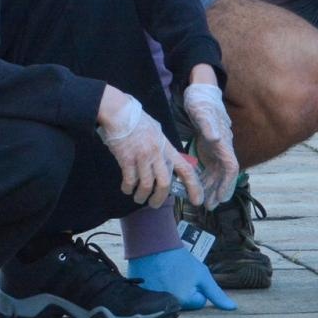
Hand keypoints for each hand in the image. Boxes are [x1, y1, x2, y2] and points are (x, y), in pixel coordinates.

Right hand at [97, 90, 202, 208]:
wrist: (120, 113)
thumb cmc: (138, 121)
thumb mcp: (158, 132)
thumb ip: (164, 149)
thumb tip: (169, 164)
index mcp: (167, 147)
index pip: (185, 170)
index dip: (194, 187)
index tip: (197, 201)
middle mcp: (157, 153)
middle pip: (164, 183)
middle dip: (160, 199)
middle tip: (154, 204)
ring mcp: (142, 157)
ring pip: (147, 185)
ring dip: (142, 196)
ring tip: (138, 198)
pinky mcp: (127, 159)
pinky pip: (130, 180)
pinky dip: (128, 188)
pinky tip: (126, 189)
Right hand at [129, 248, 236, 310]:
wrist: (154, 243)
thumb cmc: (181, 258)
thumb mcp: (202, 274)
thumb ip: (216, 294)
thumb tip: (233, 308)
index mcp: (183, 301)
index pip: (198, 302)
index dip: (197, 288)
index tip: (189, 275)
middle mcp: (166, 304)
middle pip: (184, 301)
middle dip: (184, 289)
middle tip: (179, 273)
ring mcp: (151, 299)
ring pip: (169, 297)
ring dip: (170, 288)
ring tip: (167, 272)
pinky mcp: (140, 293)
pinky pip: (153, 294)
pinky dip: (156, 285)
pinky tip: (156, 274)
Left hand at [182, 83, 237, 208]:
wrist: (200, 92)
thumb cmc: (202, 102)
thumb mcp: (203, 112)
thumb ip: (209, 125)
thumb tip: (216, 138)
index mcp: (224, 142)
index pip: (231, 167)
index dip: (227, 183)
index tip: (221, 197)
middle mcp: (223, 148)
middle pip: (224, 175)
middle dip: (219, 191)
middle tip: (209, 207)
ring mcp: (217, 149)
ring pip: (216, 174)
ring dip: (210, 188)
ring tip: (202, 202)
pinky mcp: (209, 149)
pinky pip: (208, 168)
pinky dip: (204, 179)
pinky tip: (196, 187)